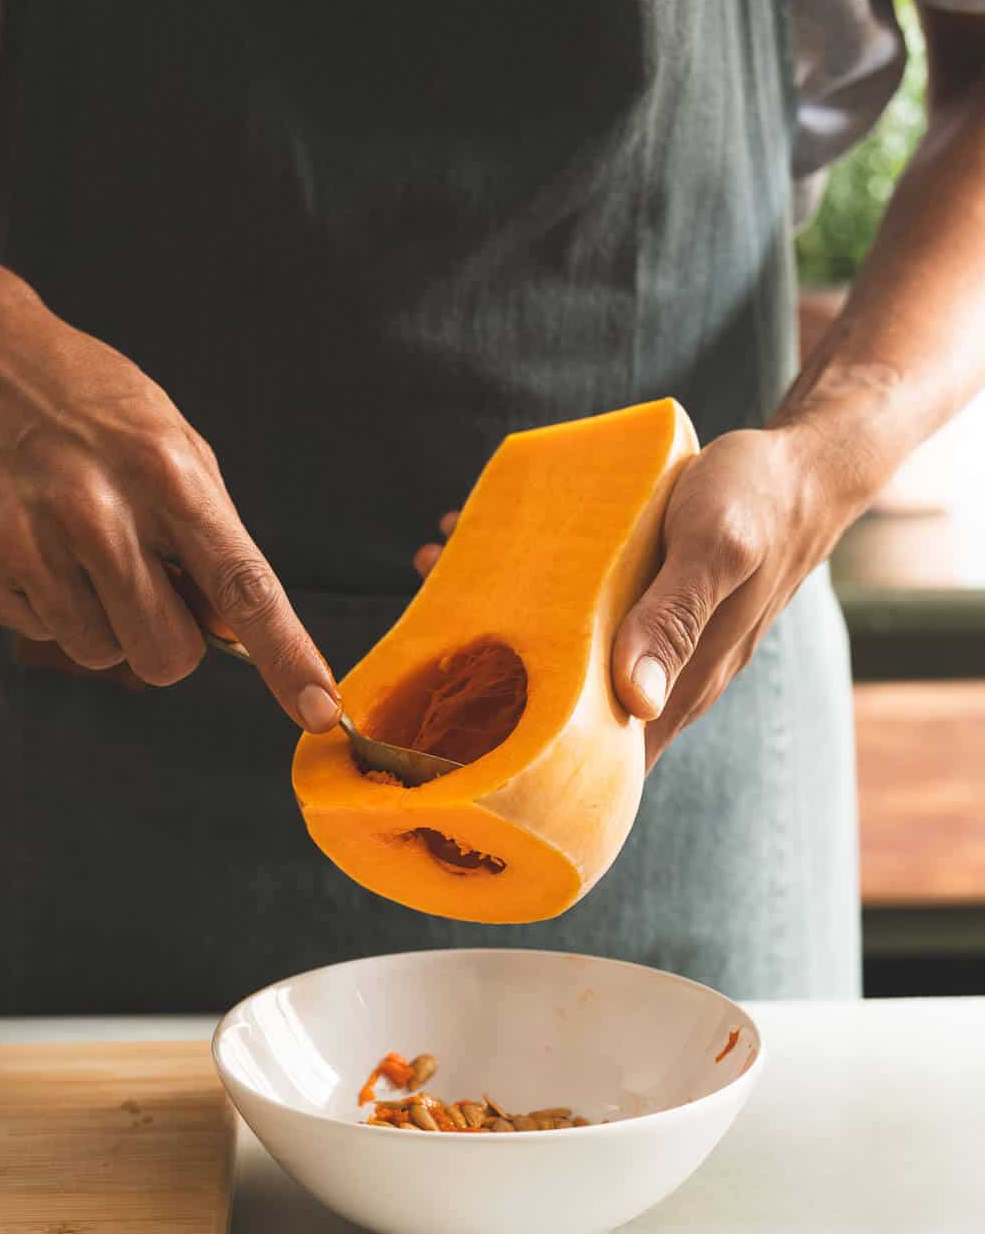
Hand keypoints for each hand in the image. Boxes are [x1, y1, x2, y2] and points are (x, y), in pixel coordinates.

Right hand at [0, 275, 340, 728]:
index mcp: (166, 474)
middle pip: (167, 654)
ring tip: (76, 544)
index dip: (286, 656)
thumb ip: (211, 537)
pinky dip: (45, 602)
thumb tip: (233, 633)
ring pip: (101, 652)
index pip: (242, 587)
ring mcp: (25, 537)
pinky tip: (30, 538)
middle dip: (168, 638)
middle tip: (146, 582)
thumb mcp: (172, 443)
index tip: (320, 711)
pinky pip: (40, 632)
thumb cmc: (89, 405)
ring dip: (102, 618)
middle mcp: (96, 509)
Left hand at [414, 426, 851, 769]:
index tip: (459, 740)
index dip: (532, 766)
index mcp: (679, 686)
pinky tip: (490, 551)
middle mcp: (659, 682)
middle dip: (489, 688)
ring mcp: (648, 648)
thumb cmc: (761, 501)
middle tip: (426, 640)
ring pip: (560, 662)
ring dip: (496, 630)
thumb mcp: (714, 546)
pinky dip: (528, 595)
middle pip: (564, 715)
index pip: (600, 763)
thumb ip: (673, 619)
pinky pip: (573, 619)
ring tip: (441, 573)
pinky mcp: (638, 611)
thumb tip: (633, 701)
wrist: (806, 467)